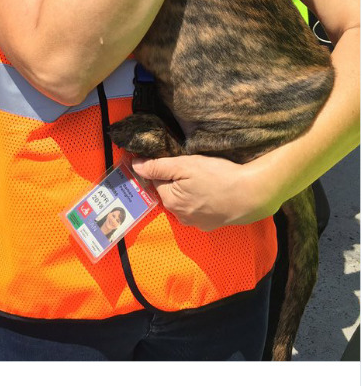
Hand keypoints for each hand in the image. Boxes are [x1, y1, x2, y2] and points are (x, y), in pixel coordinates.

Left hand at [131, 155, 277, 230]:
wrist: (251, 194)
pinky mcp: (211, 225)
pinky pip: (199, 210)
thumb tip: (134, 165)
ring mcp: (196, 223)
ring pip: (184, 202)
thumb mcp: (185, 165)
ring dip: (190, 192)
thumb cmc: (218, 176)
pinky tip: (213, 192)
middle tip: (196, 169)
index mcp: (170, 201)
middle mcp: (179, 216)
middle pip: (170, 193)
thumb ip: (157, 166)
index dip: (166, 168)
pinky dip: (203, 201)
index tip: (180, 161)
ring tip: (206, 180)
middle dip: (177, 181)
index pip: (157, 180)